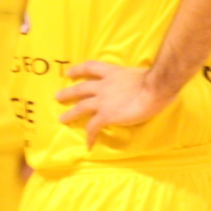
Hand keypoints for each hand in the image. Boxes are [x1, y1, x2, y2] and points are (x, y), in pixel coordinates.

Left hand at [55, 61, 171, 148]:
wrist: (154, 89)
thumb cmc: (151, 80)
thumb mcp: (136, 73)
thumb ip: (130, 78)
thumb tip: (137, 82)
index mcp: (112, 72)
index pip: (91, 67)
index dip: (78, 70)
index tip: (68, 73)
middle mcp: (104, 85)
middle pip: (81, 88)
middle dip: (68, 92)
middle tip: (57, 96)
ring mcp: (103, 100)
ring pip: (81, 107)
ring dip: (70, 114)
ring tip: (62, 119)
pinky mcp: (106, 115)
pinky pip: (93, 127)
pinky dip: (89, 136)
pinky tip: (88, 144)